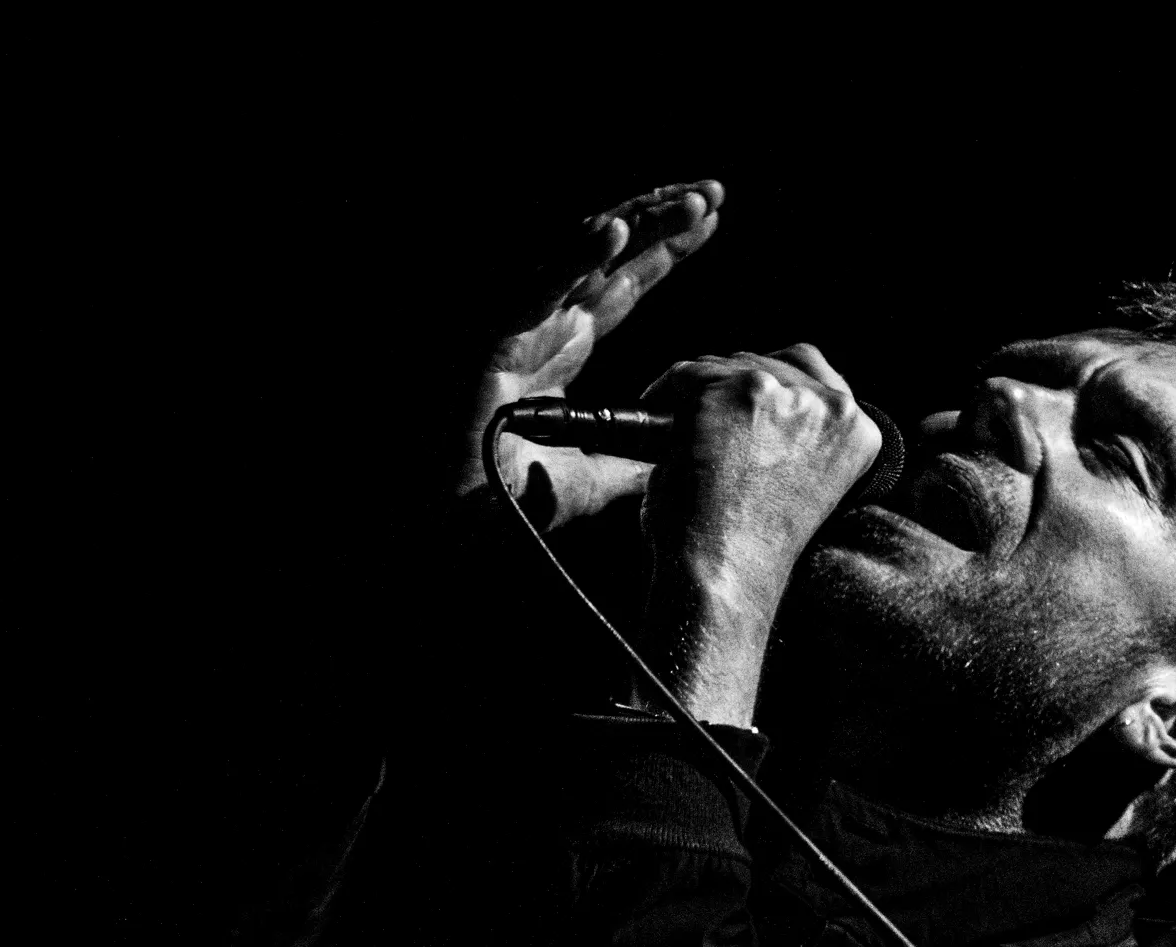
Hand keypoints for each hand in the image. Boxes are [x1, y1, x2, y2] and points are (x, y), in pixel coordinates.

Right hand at [459, 180, 725, 527]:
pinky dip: (576, 256)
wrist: (462, 525)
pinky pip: (539, 288)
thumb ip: (636, 462)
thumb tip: (681, 464)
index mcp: (564, 344)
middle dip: (660, 218)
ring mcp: (520, 326)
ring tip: (690, 201)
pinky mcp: (494, 340)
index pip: (624, 282)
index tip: (710, 217)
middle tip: (713, 192)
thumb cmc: (513, 495)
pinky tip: (617, 230)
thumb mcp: (598, 476)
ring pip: (581, 256)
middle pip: (609, 255)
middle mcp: (544, 324)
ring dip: (636, 222)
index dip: (665, 248)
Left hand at [632, 345, 882, 726]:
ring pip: (728, 365)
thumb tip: (758, 386)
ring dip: (701, 393)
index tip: (747, 408)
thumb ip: (799, 431)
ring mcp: (780, 393)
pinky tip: (662, 428)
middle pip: (769, 362)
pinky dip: (666, 395)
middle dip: (733, 388)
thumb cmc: (756, 546)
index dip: (775, 388)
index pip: (816, 375)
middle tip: (704, 426)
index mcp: (860, 431)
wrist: (726, 573)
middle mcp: (830, 405)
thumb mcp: (805, 481)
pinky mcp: (732, 391)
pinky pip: (688, 373)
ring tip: (684, 435)